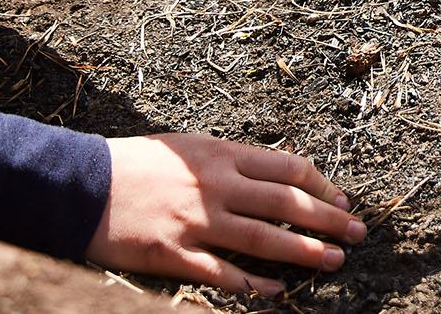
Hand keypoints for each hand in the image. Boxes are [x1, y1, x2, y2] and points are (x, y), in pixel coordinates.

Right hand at [85, 134, 366, 294]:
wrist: (83, 185)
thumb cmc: (137, 163)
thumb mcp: (188, 147)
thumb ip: (228, 161)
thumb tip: (272, 177)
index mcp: (219, 153)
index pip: (284, 167)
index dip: (319, 183)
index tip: (340, 197)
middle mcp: (214, 185)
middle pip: (285, 203)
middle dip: (327, 217)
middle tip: (358, 231)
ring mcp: (195, 221)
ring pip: (263, 239)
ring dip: (304, 252)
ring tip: (334, 261)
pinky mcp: (174, 254)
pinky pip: (223, 274)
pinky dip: (253, 285)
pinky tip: (276, 293)